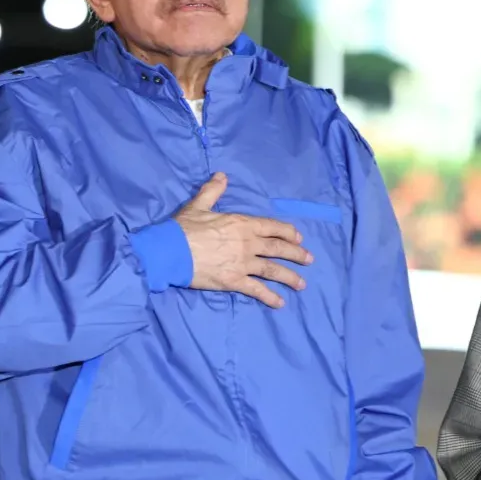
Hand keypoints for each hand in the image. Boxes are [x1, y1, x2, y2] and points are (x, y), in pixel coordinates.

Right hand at [174, 173, 311, 308]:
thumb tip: (221, 176)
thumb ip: (213, 191)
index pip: (272, 227)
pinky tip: (280, 303)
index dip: (288, 232)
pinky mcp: (234, 281)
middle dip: (296, 254)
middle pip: (278, 248)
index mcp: (242, 223)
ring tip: (302, 284)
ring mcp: (243, 263)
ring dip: (290, 277)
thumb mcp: (199, 205)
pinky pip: (257, 290)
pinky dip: (270, 297)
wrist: (171, 251)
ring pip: (273, 270)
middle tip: (309, 259)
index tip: (298, 238)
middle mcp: (248, 243)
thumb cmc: (183, 228)